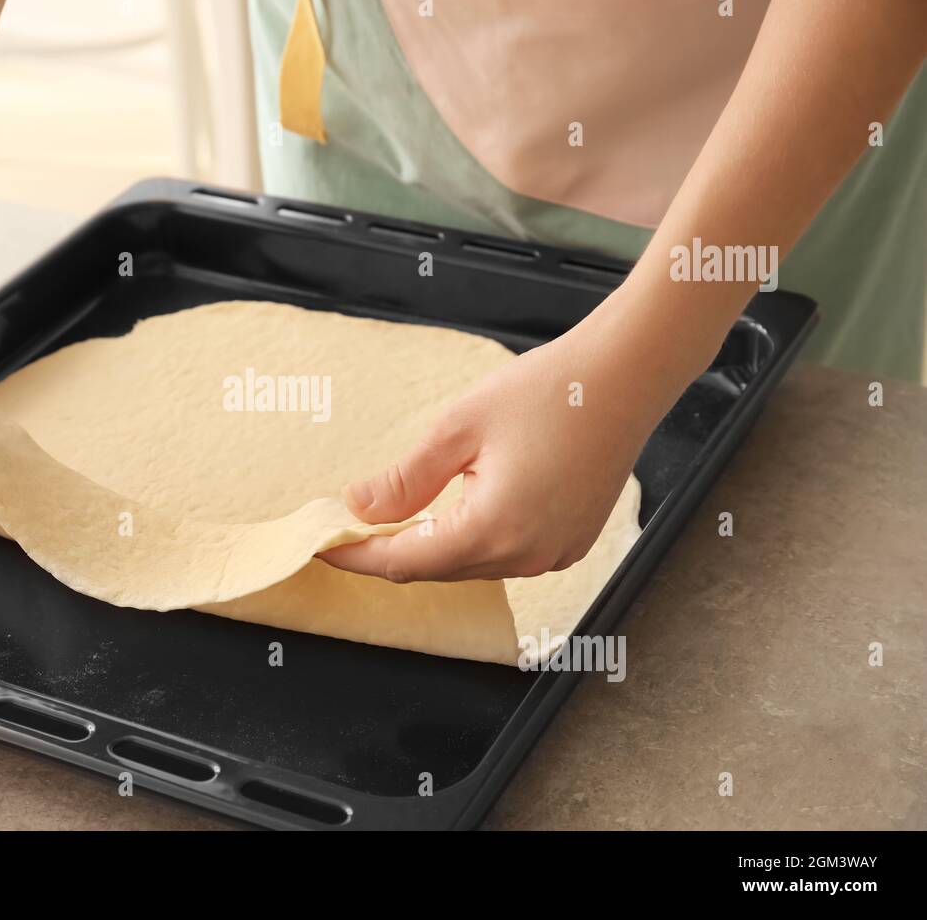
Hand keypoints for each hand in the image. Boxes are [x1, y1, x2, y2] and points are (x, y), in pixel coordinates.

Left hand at [318, 327, 656, 581]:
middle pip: (435, 569)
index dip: (357, 556)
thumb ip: (405, 479)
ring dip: (429, 546)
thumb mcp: (458, 429)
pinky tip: (452, 512)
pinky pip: (504, 555)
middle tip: (348, 525)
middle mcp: (526, 557)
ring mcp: (553, 555)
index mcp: (494, 531)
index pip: (404, 561)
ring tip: (392, 518)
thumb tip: (360, 508)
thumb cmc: (547, 392)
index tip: (322, 546)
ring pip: (469, 564)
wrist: (625, 377)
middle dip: (388, 550)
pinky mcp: (569, 544)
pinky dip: (469, 541)